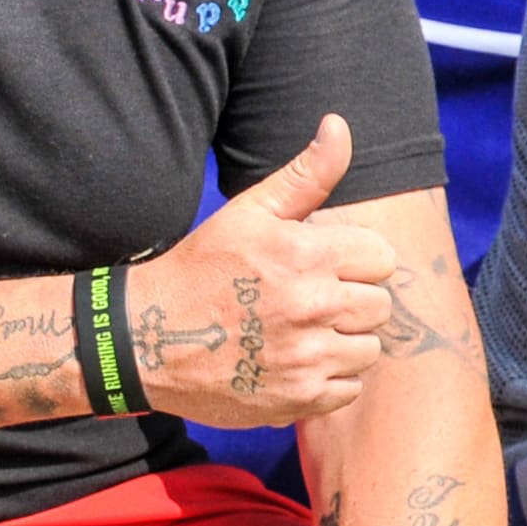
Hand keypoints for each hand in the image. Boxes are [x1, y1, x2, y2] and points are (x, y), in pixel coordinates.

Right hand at [127, 114, 403, 426]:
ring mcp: (305, 357)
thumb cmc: (201, 269)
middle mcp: (310, 307)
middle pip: (379, 306)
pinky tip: (294, 363)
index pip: (382, 258)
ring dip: (343, 342)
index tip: (324, 267)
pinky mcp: (297, 399)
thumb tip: (340, 126)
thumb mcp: (248, 213)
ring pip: (368, 349)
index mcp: (304, 255)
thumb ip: (304, 175)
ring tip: (301, 333)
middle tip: (308, 302)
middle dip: (351, 301)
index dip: (356, 261)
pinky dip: (329, 379)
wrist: (144, 340)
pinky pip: (349, 387)